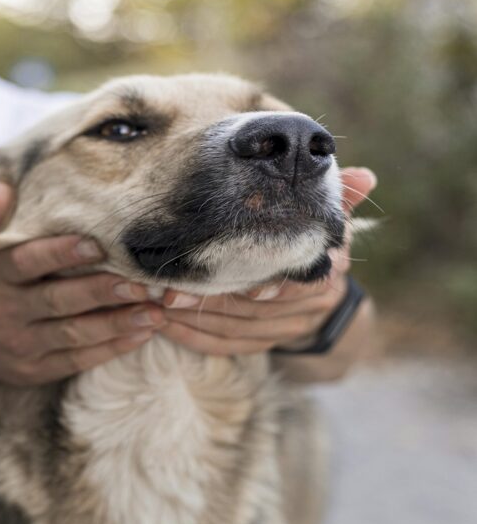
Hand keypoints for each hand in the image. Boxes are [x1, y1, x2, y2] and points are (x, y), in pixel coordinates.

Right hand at [0, 183, 163, 385]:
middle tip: (141, 282)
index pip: (25, 262)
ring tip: (155, 311)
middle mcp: (3, 311)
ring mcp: (20, 344)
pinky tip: (141, 334)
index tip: (97, 244)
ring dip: (117, 323)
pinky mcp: (34, 370)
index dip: (60, 253)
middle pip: (56, 301)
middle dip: (101, 291)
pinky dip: (110, 349)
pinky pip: (76, 361)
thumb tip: (3, 186)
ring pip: (73, 335)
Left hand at [159, 167, 376, 356]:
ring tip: (157, 305)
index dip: (269, 287)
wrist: (323, 296)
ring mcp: (286, 330)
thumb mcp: (325, 218)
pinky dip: (194, 339)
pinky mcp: (262, 345)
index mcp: (324, 272)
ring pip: (236, 331)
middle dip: (210, 300)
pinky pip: (226, 347)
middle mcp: (310, 306)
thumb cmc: (312, 241)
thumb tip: (367, 176)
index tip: (239, 287)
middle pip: (255, 310)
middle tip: (168, 291)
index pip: (298, 285)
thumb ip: (338, 197)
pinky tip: (165, 327)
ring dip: (194, 320)